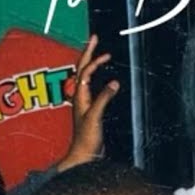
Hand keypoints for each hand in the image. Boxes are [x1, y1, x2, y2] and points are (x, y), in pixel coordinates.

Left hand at [57, 34, 119, 170]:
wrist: (83, 156)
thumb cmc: (86, 140)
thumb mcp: (95, 117)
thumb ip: (103, 99)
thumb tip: (114, 82)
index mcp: (79, 97)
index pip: (85, 72)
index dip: (94, 61)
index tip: (106, 53)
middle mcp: (80, 97)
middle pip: (81, 69)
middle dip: (88, 53)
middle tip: (95, 38)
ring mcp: (84, 103)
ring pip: (85, 77)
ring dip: (90, 63)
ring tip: (98, 53)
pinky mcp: (89, 109)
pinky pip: (91, 86)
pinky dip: (95, 76)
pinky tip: (102, 77)